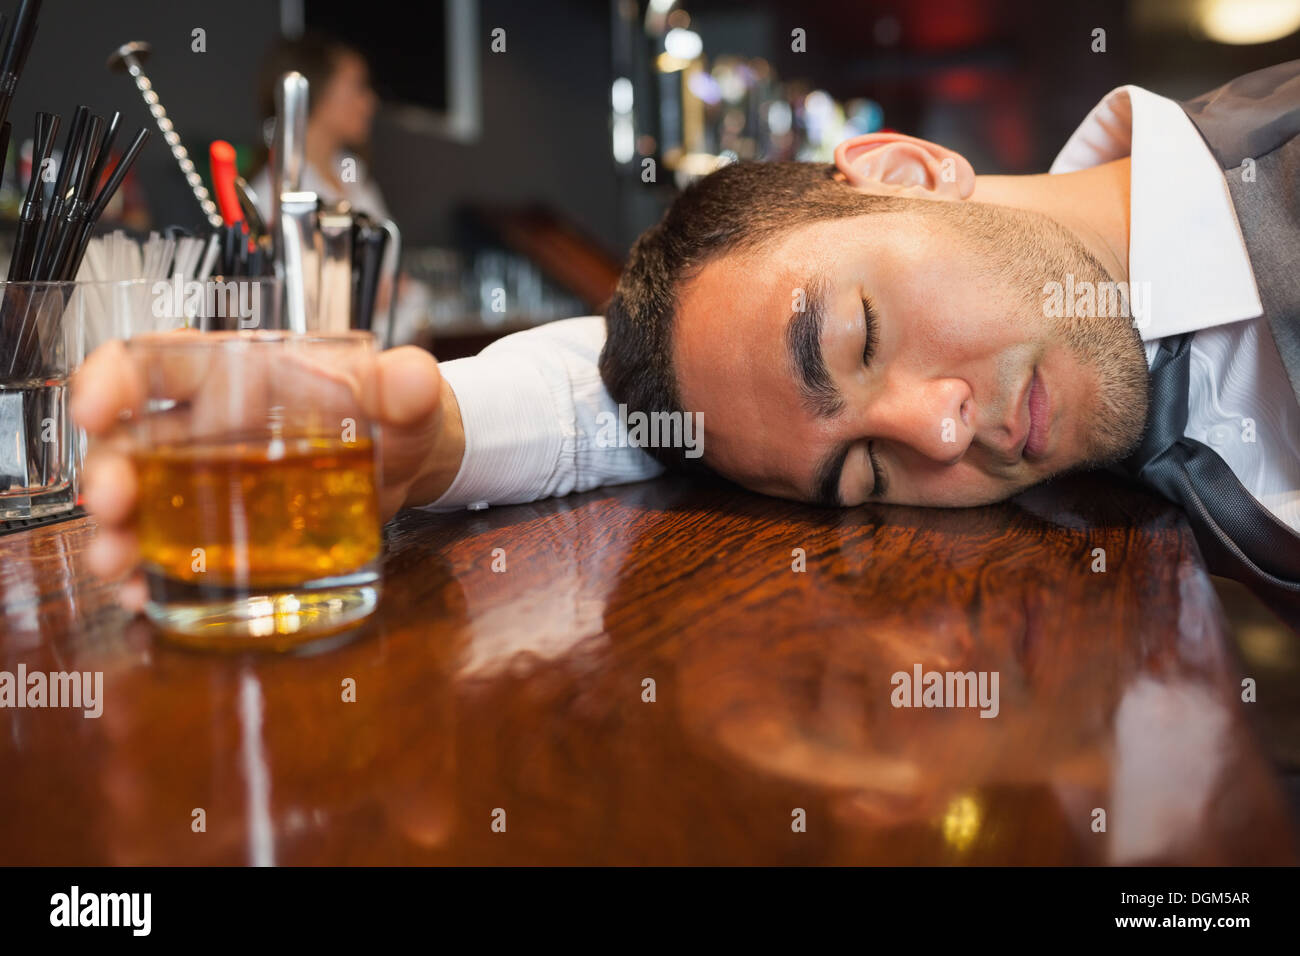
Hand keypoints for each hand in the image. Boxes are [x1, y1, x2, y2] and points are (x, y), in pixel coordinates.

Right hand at [70, 337, 464, 609]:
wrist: (409, 466)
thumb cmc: (393, 414)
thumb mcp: (404, 398)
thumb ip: (407, 385)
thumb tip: (416, 377)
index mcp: (239, 375)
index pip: (159, 361)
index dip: (114, 377)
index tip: (94, 406)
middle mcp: (208, 426)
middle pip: (134, 440)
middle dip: (110, 470)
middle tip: (112, 505)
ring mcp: (208, 482)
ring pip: (140, 500)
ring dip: (117, 532)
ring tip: (116, 565)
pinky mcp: (223, 531)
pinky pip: (170, 549)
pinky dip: (150, 573)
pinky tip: (142, 595)